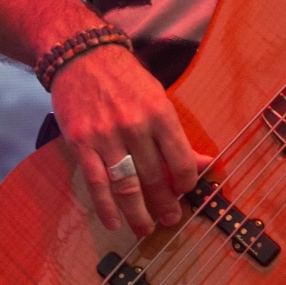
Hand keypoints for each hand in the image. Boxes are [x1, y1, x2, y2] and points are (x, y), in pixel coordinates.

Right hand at [50, 42, 206, 236]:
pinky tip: (113, 223)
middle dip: (165, 204)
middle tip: (170, 219)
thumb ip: (177, 134)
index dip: (187, 183)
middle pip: (154, 178)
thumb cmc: (126, 77)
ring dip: (137, 213)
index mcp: (159, 113)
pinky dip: (105, 208)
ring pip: (126, 186)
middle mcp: (134, 126)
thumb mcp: (158, 97)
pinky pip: (96, 184)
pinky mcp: (81, 144)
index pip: (180, 160)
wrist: (83, 56)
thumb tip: (204, 163)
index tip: (187, 192)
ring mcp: (105, 137)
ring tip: (146, 228)